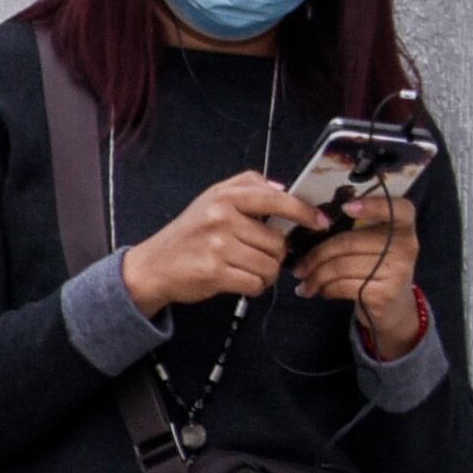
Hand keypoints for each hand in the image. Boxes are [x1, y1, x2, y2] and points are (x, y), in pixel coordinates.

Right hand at [119, 169, 325, 314]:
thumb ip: (246, 185)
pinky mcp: (215, 272)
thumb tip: (283, 187)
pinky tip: (239, 280)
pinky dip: (253, 287)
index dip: (303, 212)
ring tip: (245, 268)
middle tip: (256, 255)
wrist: (154, 266)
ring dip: (265, 273)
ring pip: (270, 265)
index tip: (319, 221)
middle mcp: (221, 218)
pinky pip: (256, 283)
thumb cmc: (188, 234)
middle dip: (274, 254)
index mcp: (224, 197)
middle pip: (277, 242)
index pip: (276, 200)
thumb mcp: (211, 198)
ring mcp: (217, 246)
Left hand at [292, 191, 425, 355]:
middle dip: (316, 255)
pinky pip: (343, 286)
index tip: (346, 207)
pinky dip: (325, 288)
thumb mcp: (372, 242)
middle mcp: (406, 246)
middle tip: (298, 268)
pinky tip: (321, 291)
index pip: (399, 208)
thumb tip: (309, 224)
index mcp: (403, 226)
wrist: (394, 305)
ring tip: (304, 282)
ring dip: (315, 276)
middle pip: (348, 242)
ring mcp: (398, 271)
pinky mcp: (385, 293)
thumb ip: (354, 228)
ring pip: (341, 266)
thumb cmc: (374, 266)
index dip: (373, 205)